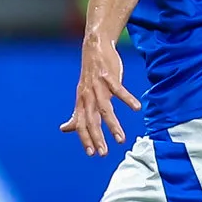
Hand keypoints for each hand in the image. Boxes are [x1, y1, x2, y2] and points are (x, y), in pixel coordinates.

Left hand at [61, 38, 142, 156]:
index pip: (81, 124)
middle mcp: (87, 96)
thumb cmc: (90, 76)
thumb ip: (76, 114)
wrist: (94, 48)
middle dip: (97, 137)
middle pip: (91, 120)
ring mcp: (98, 86)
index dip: (85, 138)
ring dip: (112, 125)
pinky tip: (137, 108)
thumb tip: (64, 129)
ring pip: (104, 109)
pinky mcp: (108, 76)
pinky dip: (127, 98)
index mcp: (81, 102)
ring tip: (121, 139)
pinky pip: (118, 89)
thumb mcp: (81, 96)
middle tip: (103, 153)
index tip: (91, 153)